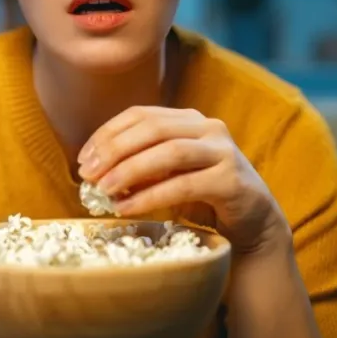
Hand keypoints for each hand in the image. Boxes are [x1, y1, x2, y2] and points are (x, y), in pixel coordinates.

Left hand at [77, 106, 288, 254]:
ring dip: (131, 170)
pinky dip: (151, 196)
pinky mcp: (232, 180)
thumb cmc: (203, 197)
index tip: (84, 158)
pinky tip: (127, 208)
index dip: (108, 133)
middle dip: (115, 149)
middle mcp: (208, 127)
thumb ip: (141, 165)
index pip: (141, 114)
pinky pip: (185, 184)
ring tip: (104, 191)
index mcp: (189, 119)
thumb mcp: (168, 174)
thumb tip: (95, 171)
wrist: (252, 223)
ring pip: (170, 152)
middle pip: (153, 128)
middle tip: (88, 174)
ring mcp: (223, 151)